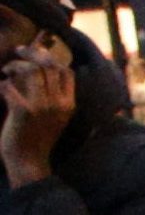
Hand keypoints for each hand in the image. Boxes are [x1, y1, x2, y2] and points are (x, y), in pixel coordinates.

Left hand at [1, 42, 73, 187]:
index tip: (36, 54)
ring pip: (30, 71)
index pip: (66, 71)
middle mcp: (58, 103)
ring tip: (6, 70)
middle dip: (31, 54)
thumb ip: (52, 97)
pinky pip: (9, 86)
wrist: (28, 162)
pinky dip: (1, 83)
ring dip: (14, 66)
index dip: (51, 58)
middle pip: (49, 66)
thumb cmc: (37, 138)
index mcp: (69, 104)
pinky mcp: (23, 111)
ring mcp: (42, 107)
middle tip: (18, 52)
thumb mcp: (54, 118)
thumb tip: (35, 70)